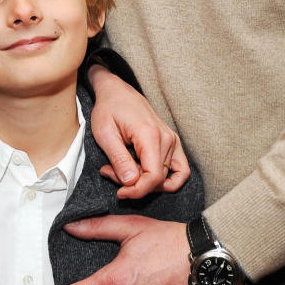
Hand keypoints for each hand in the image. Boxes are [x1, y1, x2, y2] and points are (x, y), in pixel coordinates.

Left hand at [87, 65, 189, 197]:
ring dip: (145, 182)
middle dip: (134, 185)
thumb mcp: (105, 134)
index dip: (137, 191)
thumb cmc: (109, 109)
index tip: (120, 192)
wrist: (117, 92)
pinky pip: (179, 170)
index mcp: (150, 135)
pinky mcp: (173, 142)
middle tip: (111, 172)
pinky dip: (166, 180)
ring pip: (166, 177)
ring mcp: (172, 140)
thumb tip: (131, 182)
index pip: (154, 177)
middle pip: (158, 179)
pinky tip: (145, 176)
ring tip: (124, 171)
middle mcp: (167, 138)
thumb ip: (119, 159)